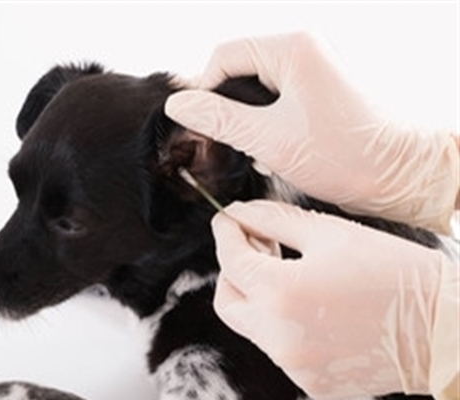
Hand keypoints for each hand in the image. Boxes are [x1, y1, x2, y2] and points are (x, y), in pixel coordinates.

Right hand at [166, 32, 458, 232]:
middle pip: (238, 71)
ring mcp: (311, 70)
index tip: (204, 129)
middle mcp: (302, 51)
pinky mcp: (316, 91)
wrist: (395, 176)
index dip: (205, 92)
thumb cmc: (342, 156)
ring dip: (246, 120)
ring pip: (255, 88)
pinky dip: (265, 123)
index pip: (223, 57)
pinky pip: (274, 99)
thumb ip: (219, 119)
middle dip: (227, 109)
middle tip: (227, 145)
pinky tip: (272, 149)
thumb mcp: (269, 138)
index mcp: (292, 49)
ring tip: (254, 151)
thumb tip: (178, 105)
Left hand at [211, 200, 451, 398]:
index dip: (226, 232)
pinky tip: (307, 303)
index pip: (230, 258)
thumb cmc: (395, 273)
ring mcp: (293, 364)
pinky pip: (276, 346)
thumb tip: (240, 214)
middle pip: (227, 298)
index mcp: (281, 293)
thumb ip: (273, 220)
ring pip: (249, 324)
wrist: (445, 329)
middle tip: (258, 244)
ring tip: (286, 271)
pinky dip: (279, 322)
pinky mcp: (309, 380)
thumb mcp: (330, 233)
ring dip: (256, 295)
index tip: (229, 219)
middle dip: (233, 267)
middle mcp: (278, 336)